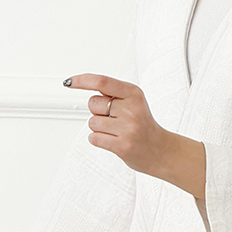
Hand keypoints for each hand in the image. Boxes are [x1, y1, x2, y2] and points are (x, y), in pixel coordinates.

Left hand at [63, 73, 205, 197]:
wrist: (161, 151)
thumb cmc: (143, 126)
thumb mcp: (134, 102)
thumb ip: (113, 93)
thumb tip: (84, 83)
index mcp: (134, 94)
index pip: (102, 82)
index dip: (82, 80)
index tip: (69, 82)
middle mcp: (131, 109)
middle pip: (93, 104)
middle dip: (97, 112)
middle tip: (115, 120)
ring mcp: (127, 129)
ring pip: (92, 122)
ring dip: (99, 128)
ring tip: (117, 132)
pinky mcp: (122, 146)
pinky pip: (94, 138)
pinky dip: (98, 140)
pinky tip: (113, 141)